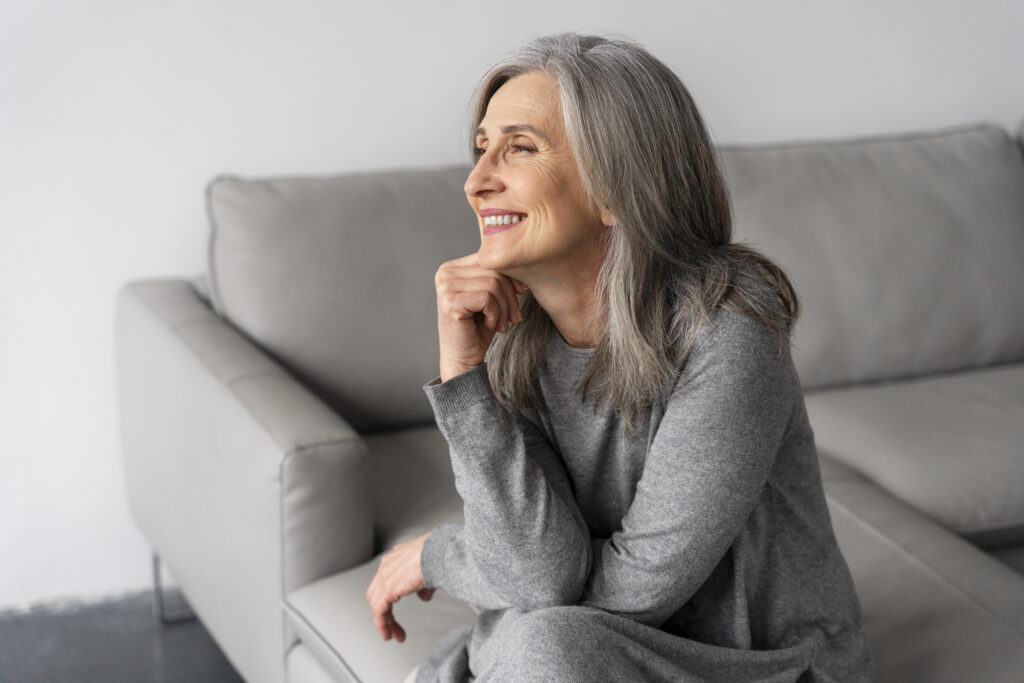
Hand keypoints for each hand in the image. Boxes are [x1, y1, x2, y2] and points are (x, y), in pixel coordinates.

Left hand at [365, 531, 434, 642]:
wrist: (437, 553)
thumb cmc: (438, 556)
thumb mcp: (430, 572)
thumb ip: (423, 586)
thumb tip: (424, 597)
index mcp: (397, 557)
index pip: (386, 579)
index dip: (389, 597)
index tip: (394, 610)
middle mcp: (387, 564)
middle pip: (378, 592)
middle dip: (384, 611)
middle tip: (392, 626)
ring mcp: (384, 575)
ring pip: (376, 603)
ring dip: (384, 621)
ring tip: (392, 635)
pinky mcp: (386, 589)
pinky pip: (379, 611)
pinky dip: (382, 624)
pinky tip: (388, 634)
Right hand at [435, 253, 528, 381]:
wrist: (464, 358)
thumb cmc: (478, 327)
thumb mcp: (491, 296)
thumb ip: (497, 276)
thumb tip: (519, 262)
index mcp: (453, 267)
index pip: (491, 260)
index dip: (511, 276)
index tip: (522, 293)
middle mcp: (445, 273)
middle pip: (494, 271)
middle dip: (510, 296)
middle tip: (513, 317)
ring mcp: (445, 286)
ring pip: (493, 284)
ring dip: (504, 308)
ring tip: (501, 323)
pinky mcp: (450, 302)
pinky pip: (487, 298)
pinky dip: (495, 313)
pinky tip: (491, 324)